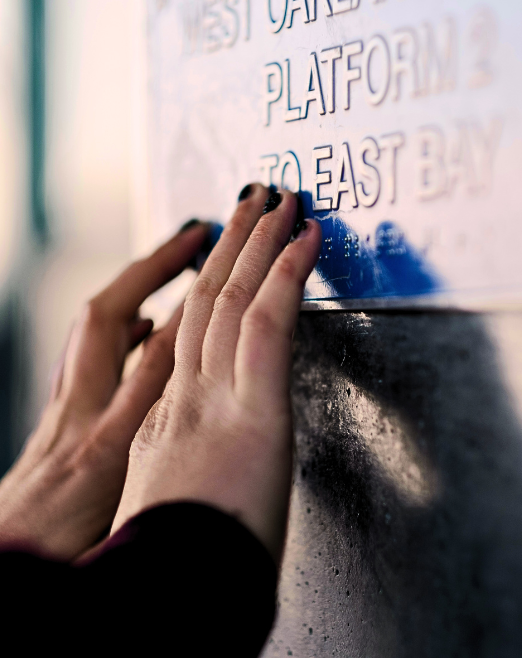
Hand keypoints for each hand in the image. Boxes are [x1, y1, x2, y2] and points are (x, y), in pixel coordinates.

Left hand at [0, 223, 206, 559]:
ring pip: (95, 328)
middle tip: (189, 237)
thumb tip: (197, 462)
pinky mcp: (62, 414)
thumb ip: (159, 482)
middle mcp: (80, 413)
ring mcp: (66, 409)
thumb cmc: (58, 550)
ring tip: (169, 265)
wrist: (1, 559)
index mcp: (105, 446)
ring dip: (134, 289)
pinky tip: (140, 326)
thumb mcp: (122, 520)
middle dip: (150, 268)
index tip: (224, 278)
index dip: (191, 313)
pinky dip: (120, 328)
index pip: (153, 362)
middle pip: (109, 318)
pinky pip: (90, 352)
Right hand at [112, 186, 320, 562]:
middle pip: (208, 304)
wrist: (169, 603)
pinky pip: (268, 325)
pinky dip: (288, 275)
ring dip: (258, 242)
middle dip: (231, 248)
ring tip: (277, 198)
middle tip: (249, 203)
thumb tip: (205, 472)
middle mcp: (188, 399)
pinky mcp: (255, 412)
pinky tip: (305, 237)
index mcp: (170, 423)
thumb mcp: (179, 508)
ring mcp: (217, 400)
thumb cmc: (184, 573)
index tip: (227, 259)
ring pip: (234, 300)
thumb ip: (189, 473)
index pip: (192, 338)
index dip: (209, 290)